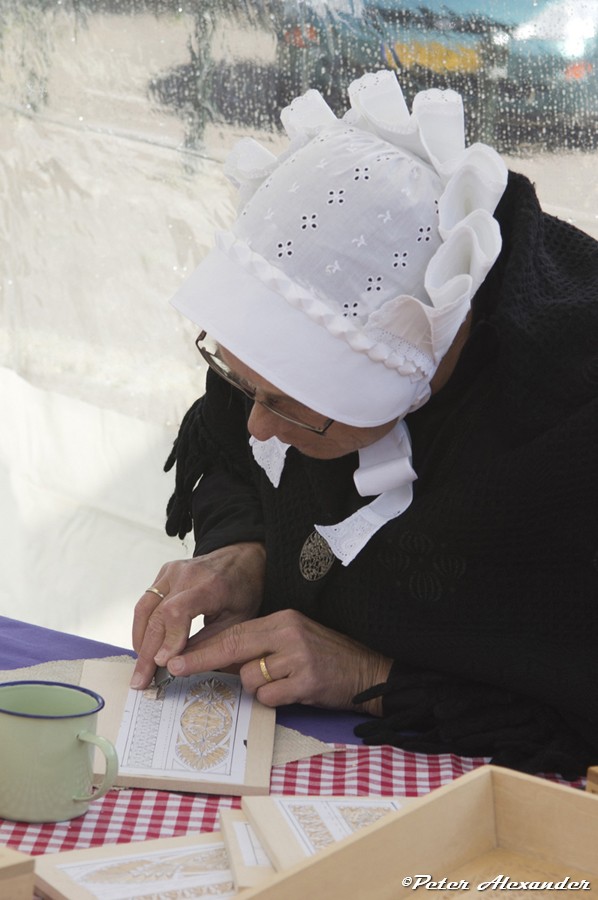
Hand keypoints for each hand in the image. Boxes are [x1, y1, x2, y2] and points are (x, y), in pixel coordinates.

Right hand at [131, 542, 265, 688]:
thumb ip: (209, 642)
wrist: (241, 558)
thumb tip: (180, 667)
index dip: (168, 638)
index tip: (163, 664)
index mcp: (210, 586)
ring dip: (140, 641)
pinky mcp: (164, 573)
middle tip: (142, 680)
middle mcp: (187, 575)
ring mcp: (172, 572)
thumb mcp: (237, 621)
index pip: (178, 611)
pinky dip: (143, 626)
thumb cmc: (243, 590)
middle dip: (148, 653)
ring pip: (144, 609)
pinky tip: (145, 646)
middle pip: (157, 615)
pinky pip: (146, 601)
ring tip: (141, 667)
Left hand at [165, 609, 392, 716]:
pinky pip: (269, 696)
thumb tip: (215, 661)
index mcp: (281, 619)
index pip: (233, 632)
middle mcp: (287, 633)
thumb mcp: (290, 641)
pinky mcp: (306, 681)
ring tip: (283, 683)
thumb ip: (258, 647)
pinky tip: (293, 692)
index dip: (202, 647)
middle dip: (201, 660)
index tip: (176, 657)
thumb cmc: (324, 657)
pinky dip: (274, 700)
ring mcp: (297, 656)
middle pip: (232, 647)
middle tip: (175, 669)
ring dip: (258, 688)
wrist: (367, 671)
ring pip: (250, 678)